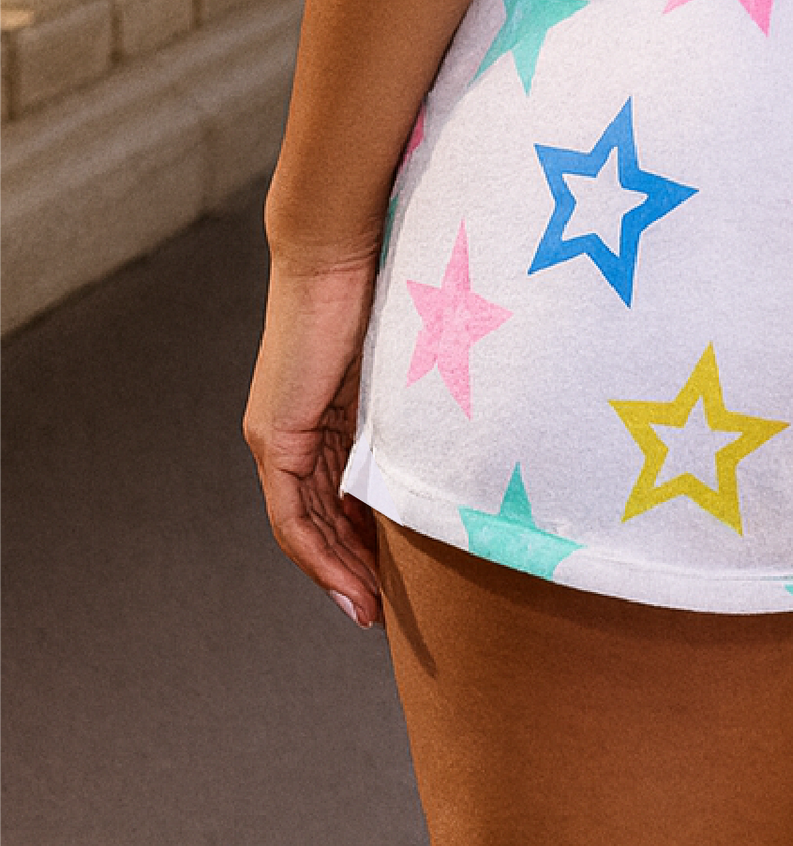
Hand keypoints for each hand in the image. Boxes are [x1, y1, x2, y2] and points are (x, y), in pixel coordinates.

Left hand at [243, 247, 383, 628]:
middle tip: (385, 613)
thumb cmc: (386, 286)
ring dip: (337, 574)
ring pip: (304, 527)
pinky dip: (318, 554)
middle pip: (317, 522)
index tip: (395, 577)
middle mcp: (288, 432)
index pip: (334, 496)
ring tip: (371, 612)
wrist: (342, 243)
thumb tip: (454, 441)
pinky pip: (291, 515)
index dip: (361, 542)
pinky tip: (350, 584)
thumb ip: (409, 408)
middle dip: (351, 570)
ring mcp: (276, 435)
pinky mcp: (274, 434)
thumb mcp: (402, 365)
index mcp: (319, 415)